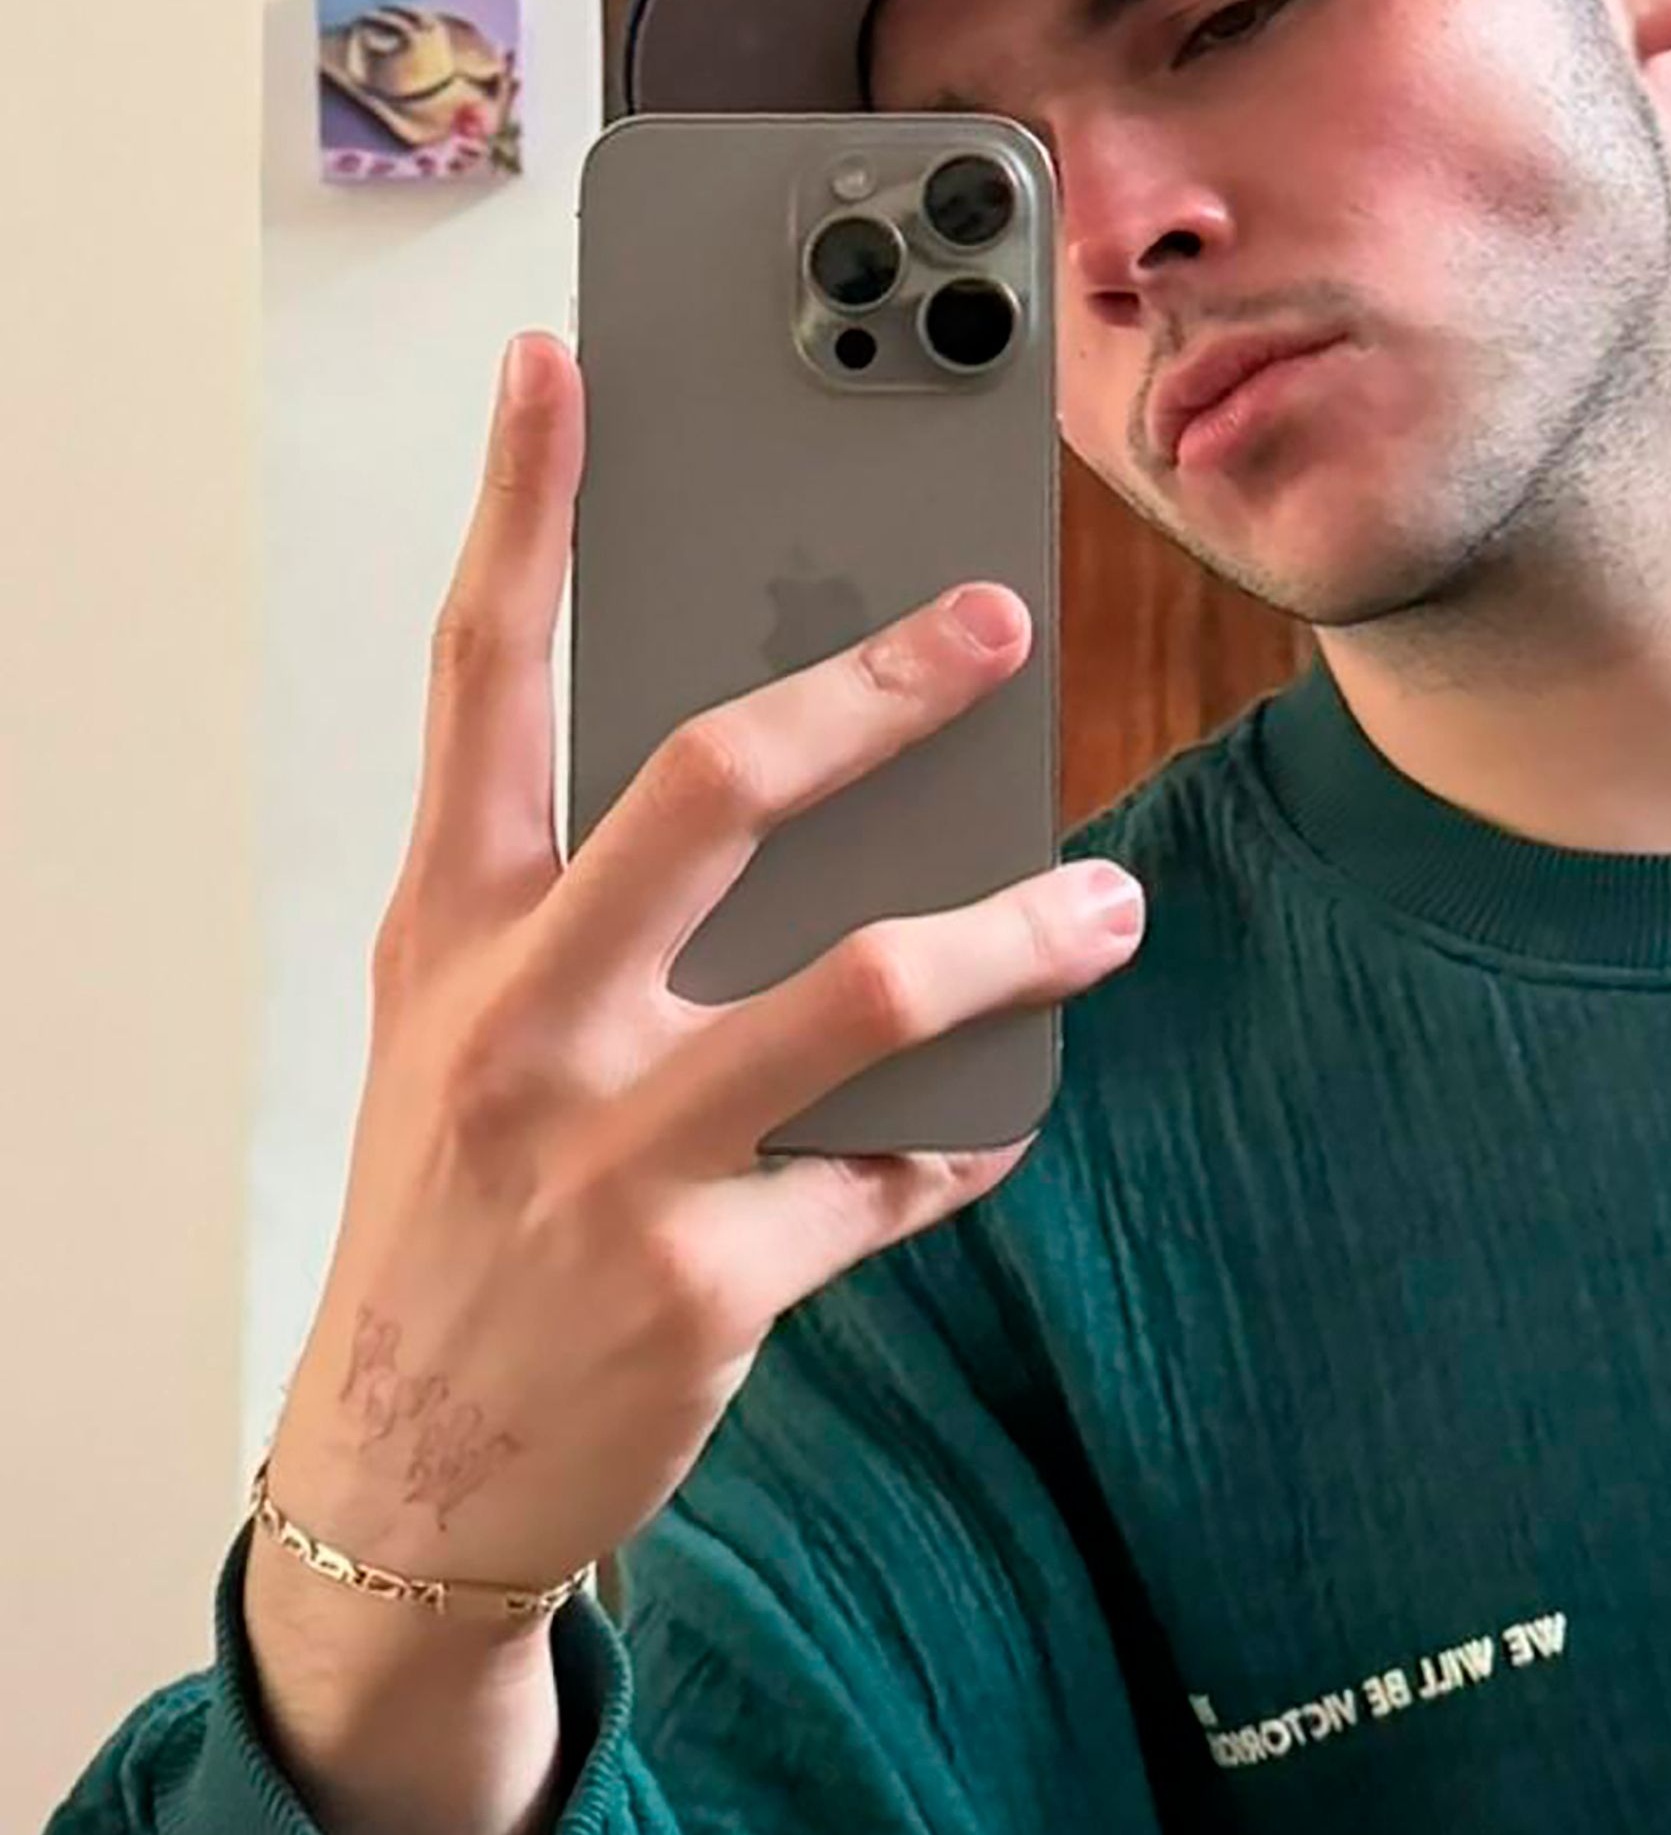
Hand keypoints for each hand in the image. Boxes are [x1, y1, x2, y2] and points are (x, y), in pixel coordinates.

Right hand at [259, 331, 1141, 1629]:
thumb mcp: (471, 1020)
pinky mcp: (713, 1279)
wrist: (404, 1467)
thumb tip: (795, 756)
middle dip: (874, 684)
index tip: (565, 367)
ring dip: (1021, 934)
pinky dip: (975, 1130)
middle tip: (992, 620)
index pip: (482, 678)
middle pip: (716, 786)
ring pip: (873, 988)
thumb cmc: (457, 1196)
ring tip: (1102, 908)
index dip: (525, 511)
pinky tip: (1007, 1107)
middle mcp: (527, 1018)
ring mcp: (618, 1155)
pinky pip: (905, 1168)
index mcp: (457, 927)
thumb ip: (595, 891)